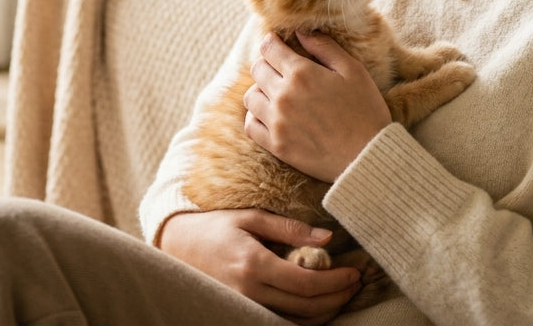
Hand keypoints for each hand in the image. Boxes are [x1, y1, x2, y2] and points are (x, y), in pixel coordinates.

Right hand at [160, 209, 361, 324]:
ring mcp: (245, 306)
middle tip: (355, 282)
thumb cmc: (215, 227)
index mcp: (254, 264)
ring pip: (297, 321)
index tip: (354, 272)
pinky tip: (318, 304)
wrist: (178, 245)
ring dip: (326, 311)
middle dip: (337, 297)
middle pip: (307, 306)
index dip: (335, 281)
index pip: (306, 282)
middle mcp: (249, 291)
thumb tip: (327, 236)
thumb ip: (290, 228)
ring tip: (342, 293)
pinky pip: (282, 322)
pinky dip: (306, 318)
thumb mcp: (251, 218)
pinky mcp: (243, 312)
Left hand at [245, 31, 391, 181]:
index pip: (269, 48)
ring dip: (261, 91)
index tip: (278, 46)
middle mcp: (283, 96)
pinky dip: (256, 117)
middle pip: (257, 69)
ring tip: (277, 94)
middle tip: (282, 70)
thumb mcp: (353, 71)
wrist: (368, 157)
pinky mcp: (276, 145)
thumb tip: (300, 32)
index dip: (272, 42)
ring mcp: (277, 122)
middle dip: (267, 64)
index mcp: (301, 74)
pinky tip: (271, 116)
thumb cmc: (366, 111)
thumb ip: (324, 48)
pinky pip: (251, 125)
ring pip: (251, 97)